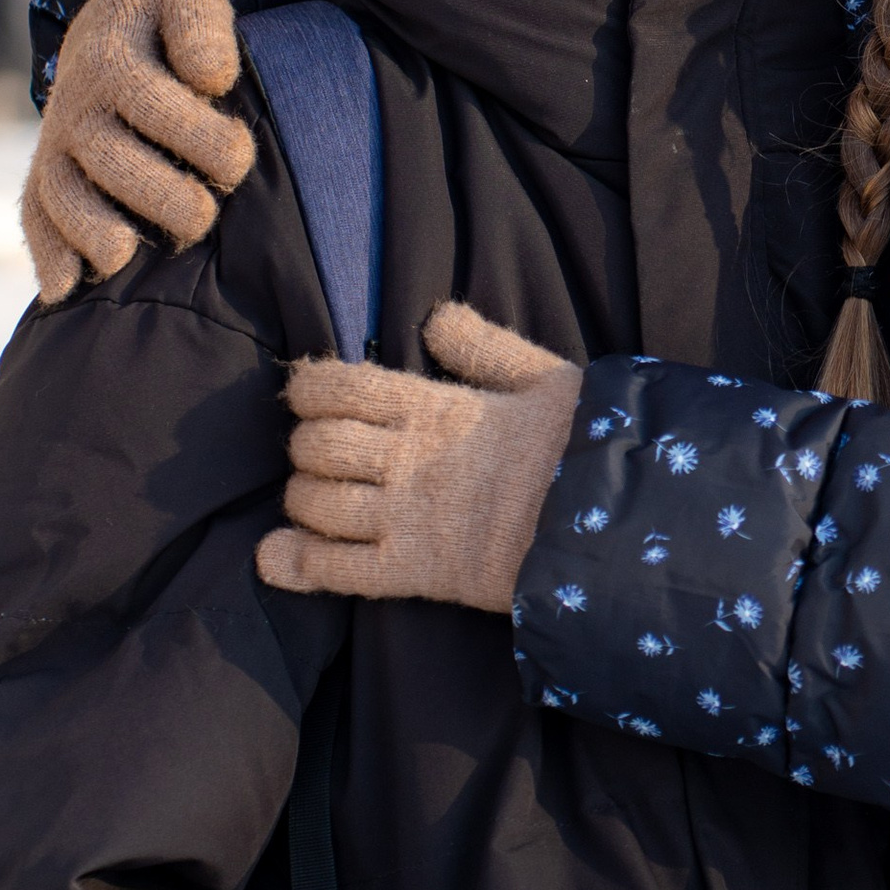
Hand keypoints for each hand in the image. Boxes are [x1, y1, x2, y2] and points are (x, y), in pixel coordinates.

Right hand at [22, 0, 254, 303]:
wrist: (111, 31)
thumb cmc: (167, 26)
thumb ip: (201, 25)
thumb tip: (210, 79)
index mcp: (112, 59)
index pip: (149, 102)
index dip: (197, 136)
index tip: (239, 157)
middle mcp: (78, 106)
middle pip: (109, 159)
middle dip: (158, 194)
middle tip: (203, 216)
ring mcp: (58, 145)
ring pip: (64, 193)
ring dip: (93, 230)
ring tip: (126, 255)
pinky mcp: (49, 177)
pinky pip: (37, 215)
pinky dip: (47, 254)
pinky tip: (64, 290)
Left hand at [255, 304, 583, 614]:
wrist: (614, 527)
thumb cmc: (588, 448)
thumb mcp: (548, 379)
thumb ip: (487, 348)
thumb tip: (435, 316)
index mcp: (436, 408)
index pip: (341, 387)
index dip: (310, 389)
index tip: (310, 394)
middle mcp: (409, 461)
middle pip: (317, 446)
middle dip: (305, 446)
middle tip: (320, 452)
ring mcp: (406, 519)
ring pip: (315, 504)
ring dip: (302, 499)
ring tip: (315, 498)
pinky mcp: (415, 573)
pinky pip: (337, 570)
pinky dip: (297, 565)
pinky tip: (275, 558)